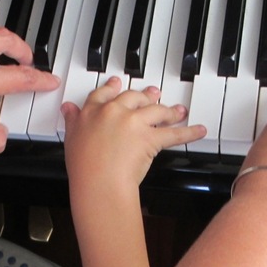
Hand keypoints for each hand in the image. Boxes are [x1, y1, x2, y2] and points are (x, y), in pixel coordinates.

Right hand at [61, 76, 205, 193]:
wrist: (98, 182)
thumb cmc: (83, 168)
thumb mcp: (71, 139)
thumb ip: (72, 121)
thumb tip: (67, 109)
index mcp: (92, 112)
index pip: (103, 95)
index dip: (112, 88)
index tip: (117, 84)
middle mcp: (114, 112)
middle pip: (133, 98)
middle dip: (146, 95)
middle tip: (154, 93)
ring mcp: (133, 123)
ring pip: (156, 111)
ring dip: (170, 111)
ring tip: (178, 111)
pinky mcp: (150, 138)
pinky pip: (174, 134)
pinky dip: (189, 132)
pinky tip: (199, 130)